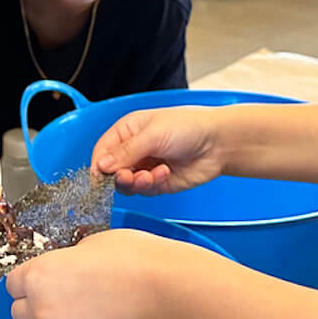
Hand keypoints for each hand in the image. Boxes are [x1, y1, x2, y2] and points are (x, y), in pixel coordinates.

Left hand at [6, 229, 196, 318]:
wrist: (170, 294)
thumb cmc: (134, 258)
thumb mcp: (91, 245)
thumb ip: (66, 264)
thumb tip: (66, 275)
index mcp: (39, 277)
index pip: (14, 285)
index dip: (32, 283)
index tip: (51, 284)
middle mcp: (41, 313)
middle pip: (23, 315)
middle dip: (41, 309)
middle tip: (75, 303)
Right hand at [91, 106, 228, 194]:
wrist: (218, 143)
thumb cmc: (188, 127)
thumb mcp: (152, 134)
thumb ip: (126, 152)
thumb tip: (101, 166)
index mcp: (127, 131)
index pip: (102, 151)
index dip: (99, 166)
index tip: (100, 177)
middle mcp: (133, 150)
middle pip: (111, 171)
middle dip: (119, 176)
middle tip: (129, 176)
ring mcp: (145, 167)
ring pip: (126, 185)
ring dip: (136, 183)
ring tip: (150, 175)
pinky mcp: (157, 183)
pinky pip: (144, 191)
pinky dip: (152, 184)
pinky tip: (166, 173)